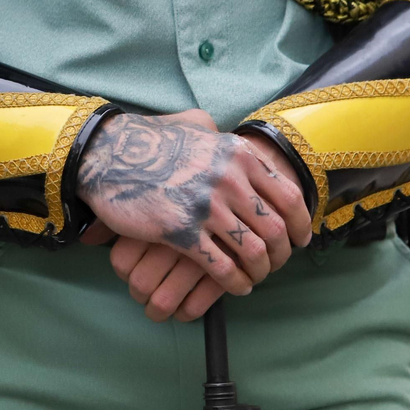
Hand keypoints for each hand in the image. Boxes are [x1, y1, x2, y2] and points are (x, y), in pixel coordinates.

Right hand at [76, 111, 310, 298]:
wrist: (110, 154)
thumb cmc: (151, 139)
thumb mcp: (195, 124)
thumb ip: (223, 135)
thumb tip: (238, 144)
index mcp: (238, 155)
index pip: (288, 196)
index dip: (300, 223)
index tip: (300, 239)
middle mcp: (229, 179)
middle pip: (275, 229)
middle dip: (283, 253)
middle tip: (278, 263)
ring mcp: (206, 207)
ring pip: (253, 251)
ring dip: (260, 270)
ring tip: (256, 276)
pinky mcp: (182, 232)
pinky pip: (222, 267)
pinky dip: (236, 283)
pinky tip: (237, 286)